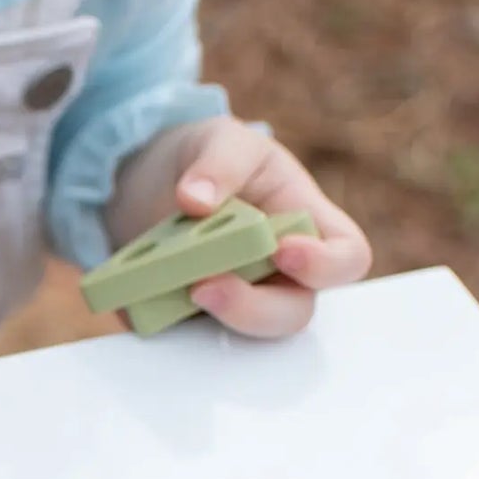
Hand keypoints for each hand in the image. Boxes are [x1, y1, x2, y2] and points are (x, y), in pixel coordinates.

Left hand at [108, 117, 371, 337]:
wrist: (147, 180)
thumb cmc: (209, 158)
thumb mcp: (221, 139)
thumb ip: (220, 161)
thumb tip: (198, 201)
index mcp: (306, 226)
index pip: (346, 259)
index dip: (324, 266)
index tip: (281, 250)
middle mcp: (278, 274)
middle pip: (291, 315)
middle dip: (252, 309)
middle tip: (206, 286)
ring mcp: (235, 301)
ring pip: (238, 338)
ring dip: (204, 322)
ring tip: (172, 288)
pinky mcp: (189, 320)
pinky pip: (179, 340)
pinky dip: (156, 322)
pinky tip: (131, 300)